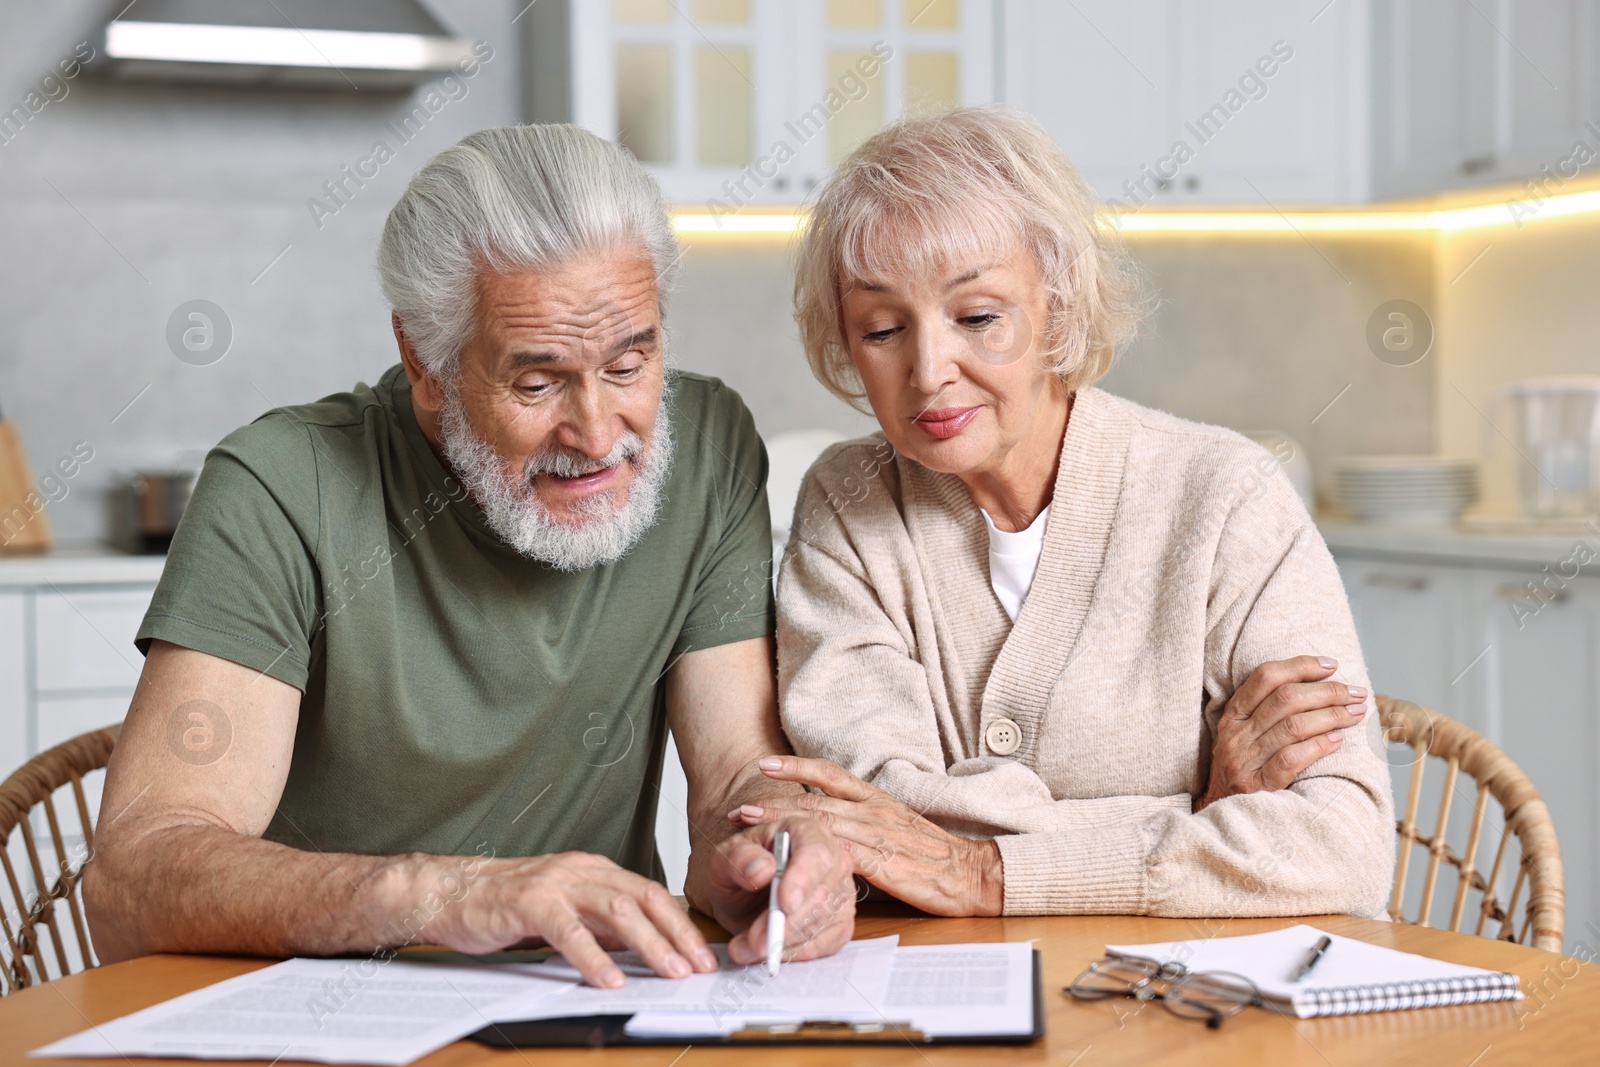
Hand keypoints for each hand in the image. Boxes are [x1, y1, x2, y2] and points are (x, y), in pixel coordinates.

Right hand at [400, 851, 718, 987]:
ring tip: (670, 972)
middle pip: (643, 898)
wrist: (450, 892)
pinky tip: (609, 979)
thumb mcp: (565, 909)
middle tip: (699, 966)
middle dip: (677, 934)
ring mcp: (556, 883)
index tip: (703, 953)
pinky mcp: (530, 902)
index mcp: (594, 870)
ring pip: (616, 910)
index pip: (650, 893)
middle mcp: (581, 870)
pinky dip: (594, 957)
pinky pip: (570, 931)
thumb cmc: (506, 904)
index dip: (681, 923)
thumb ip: (600, 923)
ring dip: (649, 944)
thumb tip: (643, 948)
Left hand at [706, 813, 855, 966]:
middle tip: (753, 941)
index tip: (784, 904)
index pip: (816, 853)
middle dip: (787, 924)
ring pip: (826, 923)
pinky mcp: (839, 921)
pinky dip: (798, 953)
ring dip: (786, 942)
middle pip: (823, 895)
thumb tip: (763, 870)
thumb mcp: (724, 857)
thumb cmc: (740, 867)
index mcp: (805, 831)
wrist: (744, 890)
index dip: (803, 879)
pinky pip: (828, 943)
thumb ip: (739, 859)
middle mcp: (832, 859)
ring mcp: (840, 892)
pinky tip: (772, 952)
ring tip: (747, 948)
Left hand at [731, 756, 1002, 917]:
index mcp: (877, 799)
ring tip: (749, 826)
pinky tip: (788, 856)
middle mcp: (873, 810)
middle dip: (773, 802)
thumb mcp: (896, 829)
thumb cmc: (934, 857)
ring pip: (820, 821)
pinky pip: (839, 851)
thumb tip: (829, 831)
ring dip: (781, 823)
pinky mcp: (882, 859)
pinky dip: (810, 851)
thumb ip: (863, 825)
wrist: (972, 874)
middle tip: (739, 807)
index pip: (830, 773)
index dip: (796, 767)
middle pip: (814, 798)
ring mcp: (877, 833)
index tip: (764, 766)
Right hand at [1199, 655, 1368, 809]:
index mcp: (1233, 716)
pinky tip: (1338, 740)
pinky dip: (1319, 746)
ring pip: (1293, 726)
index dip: (1300, 666)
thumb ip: (1267, 713)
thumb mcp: (1242, 737)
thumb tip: (1319, 688)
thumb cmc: (1242, 771)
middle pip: (1286, 699)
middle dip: (1327, 691)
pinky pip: (1292, 759)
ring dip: (1332, 716)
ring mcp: (1245, 760)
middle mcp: (1237, 734)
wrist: (1221, 816)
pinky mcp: (1258, 785)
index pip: (1265, 677)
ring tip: (1356, 713)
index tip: (1331, 665)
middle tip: (1355, 693)